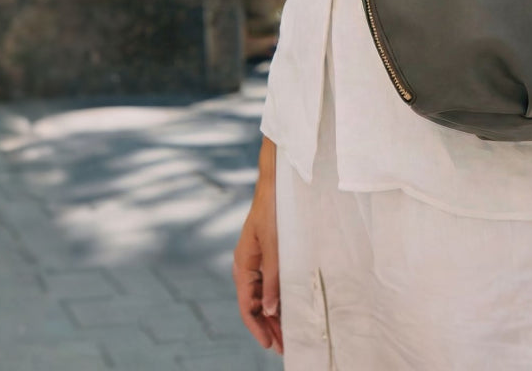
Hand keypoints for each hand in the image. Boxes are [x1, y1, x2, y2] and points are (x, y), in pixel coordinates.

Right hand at [233, 163, 282, 352]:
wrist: (275, 183)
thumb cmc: (274, 211)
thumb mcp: (275, 246)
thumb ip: (273, 278)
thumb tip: (271, 310)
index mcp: (243, 266)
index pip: (248, 307)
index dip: (258, 328)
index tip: (271, 345)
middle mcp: (246, 266)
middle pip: (255, 305)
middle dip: (268, 326)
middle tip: (285, 346)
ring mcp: (255, 260)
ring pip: (262, 296)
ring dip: (274, 315)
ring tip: (288, 334)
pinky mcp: (266, 254)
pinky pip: (269, 283)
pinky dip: (277, 297)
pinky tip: (288, 308)